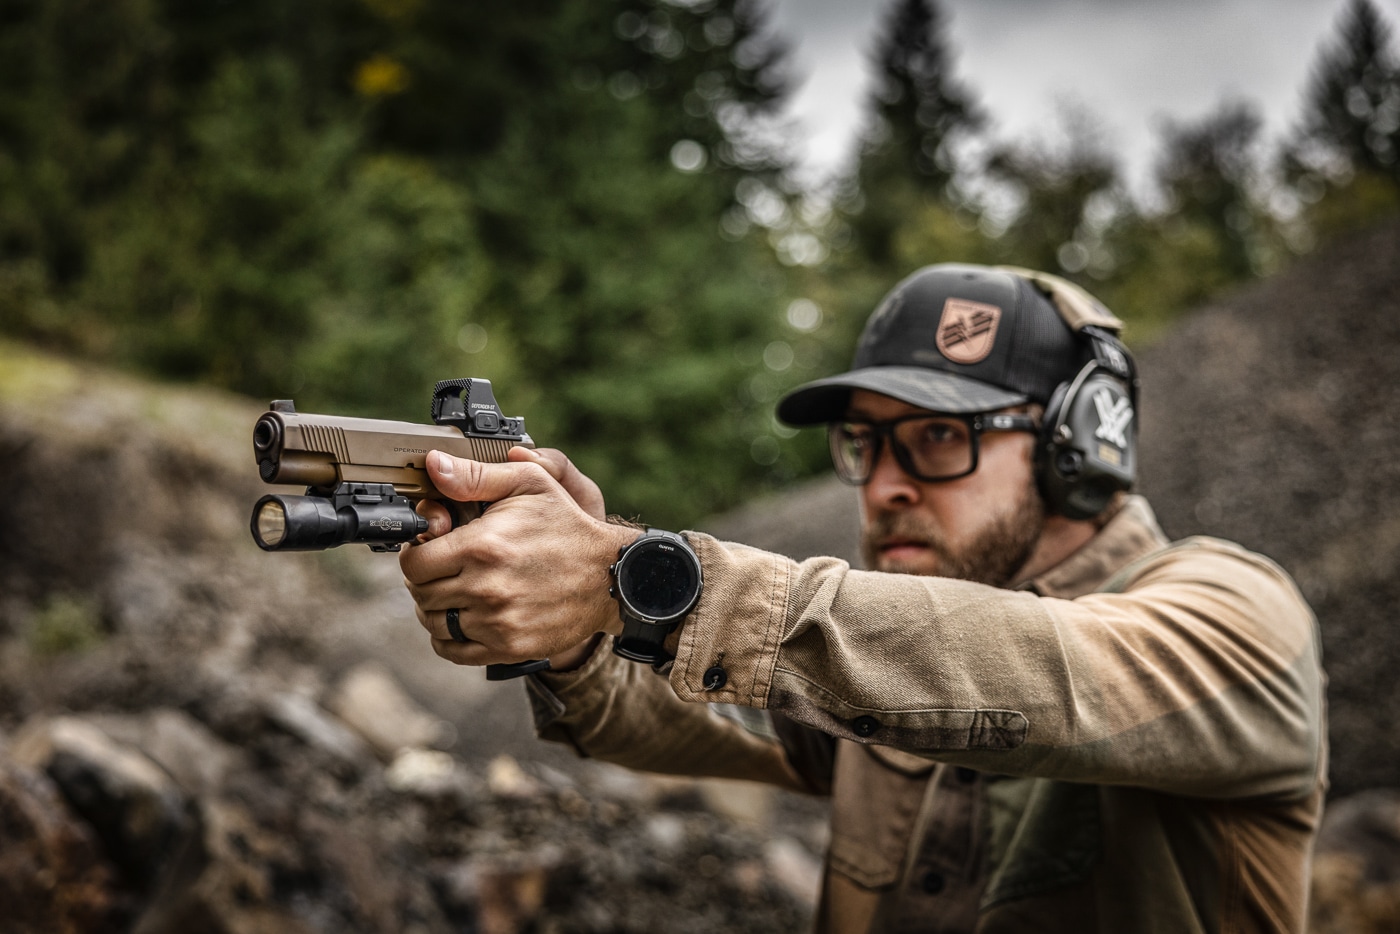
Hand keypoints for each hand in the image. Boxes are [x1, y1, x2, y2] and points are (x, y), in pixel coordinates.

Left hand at [400, 450, 634, 668]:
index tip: (431, 550)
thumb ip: (475, 475)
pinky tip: (463, 620)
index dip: (417, 554)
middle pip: (421, 594)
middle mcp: (485, 587)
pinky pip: (454, 651)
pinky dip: (449, 638)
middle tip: (443, 570)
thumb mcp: (529, 484)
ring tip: (454, 593)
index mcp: (482, 546)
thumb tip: (434, 466)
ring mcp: (496, 622)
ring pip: (434, 623)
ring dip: (436, 609)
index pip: (415, 562)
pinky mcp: (508, 647)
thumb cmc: (568, 526)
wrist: (610, 575)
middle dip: (426, 580)